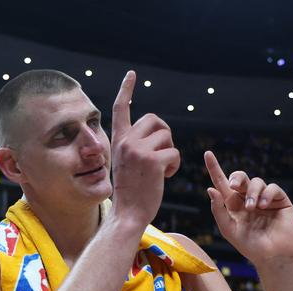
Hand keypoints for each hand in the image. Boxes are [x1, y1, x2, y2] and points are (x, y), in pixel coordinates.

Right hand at [110, 71, 179, 226]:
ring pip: (167, 136)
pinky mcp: (153, 161)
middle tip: (162, 153)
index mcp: (118, 141)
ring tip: (161, 170)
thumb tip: (156, 134)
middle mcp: (126, 142)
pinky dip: (174, 166)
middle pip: (155, 119)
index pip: (120, 109)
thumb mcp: (126, 164)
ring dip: (170, 152)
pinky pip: (174, 153)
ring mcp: (138, 150)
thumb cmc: (130, 193)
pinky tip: (165, 177)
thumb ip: (135, 146)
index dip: (126, 90)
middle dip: (164, 134)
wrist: (127, 214)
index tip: (131, 74)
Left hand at [205, 151, 292, 265]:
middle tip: (233, 185)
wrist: (272, 256)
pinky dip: (267, 194)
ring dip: (252, 192)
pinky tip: (264, 205)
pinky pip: (273, 188)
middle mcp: (247, 199)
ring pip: (256, 182)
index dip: (214, 168)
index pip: (221, 183)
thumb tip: (210, 188)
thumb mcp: (228, 228)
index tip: (207, 154)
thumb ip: (218, 209)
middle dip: (236, 177)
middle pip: (240, 178)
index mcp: (232, 204)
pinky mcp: (280, 200)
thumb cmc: (249, 245)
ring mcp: (264, 199)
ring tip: (251, 207)